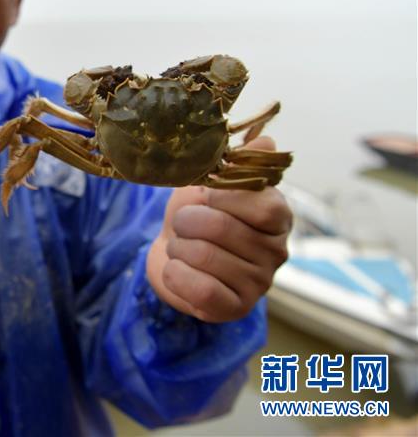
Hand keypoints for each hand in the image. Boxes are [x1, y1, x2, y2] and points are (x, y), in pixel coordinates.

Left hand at [146, 136, 291, 322]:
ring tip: (180, 245)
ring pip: (203, 256)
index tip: (204, 195)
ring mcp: (258, 284)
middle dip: (187, 220)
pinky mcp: (235, 309)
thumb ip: (237, 162)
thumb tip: (265, 142)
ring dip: (178, 247)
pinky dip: (176, 274)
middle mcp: (277, 252)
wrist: (172, 252)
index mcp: (277, 216)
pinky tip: (177, 268)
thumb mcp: (210, 180)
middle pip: (223, 229)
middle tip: (182, 222)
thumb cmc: (196, 212)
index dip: (225, 198)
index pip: (263, 207)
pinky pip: (200, 289)